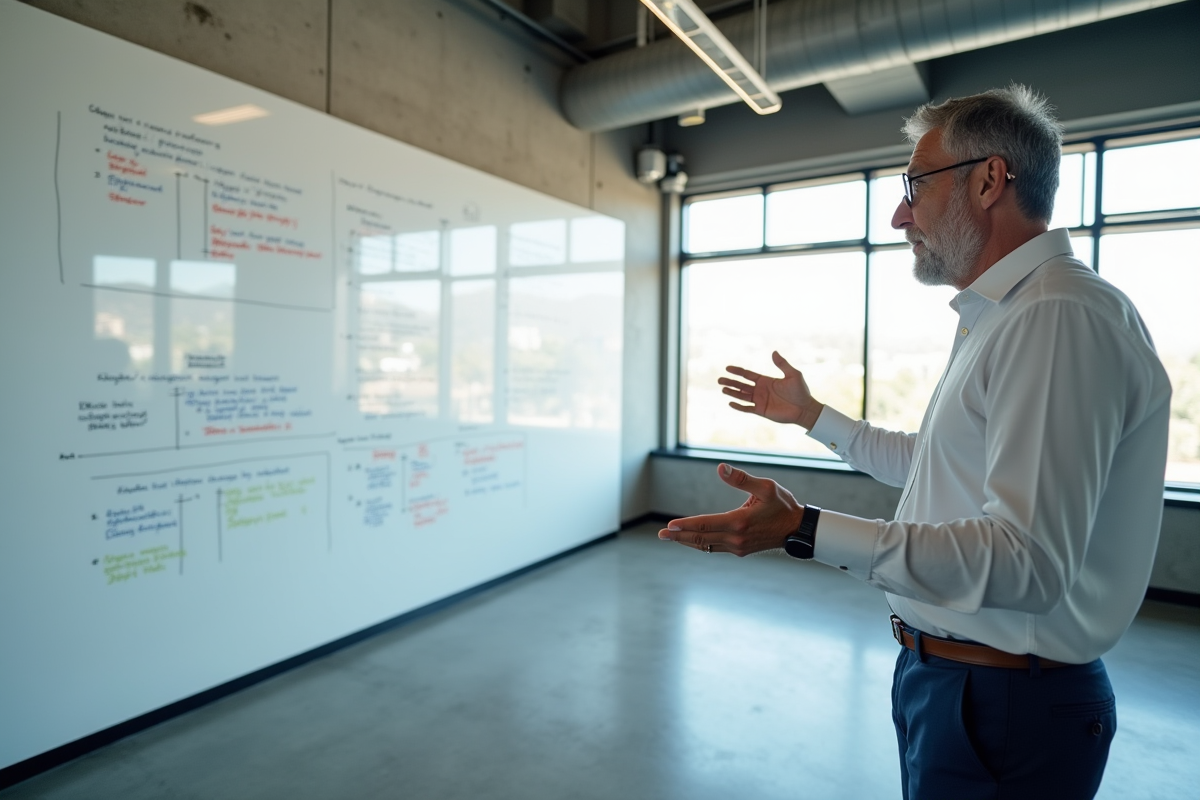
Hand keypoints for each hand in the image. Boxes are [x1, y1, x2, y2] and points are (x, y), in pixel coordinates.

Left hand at [658, 463, 804, 556]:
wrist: (798, 529)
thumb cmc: (782, 505)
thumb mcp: (765, 487)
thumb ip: (741, 479)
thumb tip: (721, 468)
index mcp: (739, 522)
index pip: (705, 525)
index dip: (686, 526)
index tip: (669, 527)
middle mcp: (736, 538)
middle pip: (701, 539)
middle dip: (679, 537)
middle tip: (661, 535)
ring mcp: (738, 547)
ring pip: (706, 546)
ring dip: (687, 542)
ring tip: (671, 538)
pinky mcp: (741, 550)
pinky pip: (715, 548)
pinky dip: (701, 544)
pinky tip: (692, 541)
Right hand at [719, 351, 822, 429]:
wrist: (805, 409)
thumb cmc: (801, 391)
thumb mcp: (793, 374)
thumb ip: (782, 364)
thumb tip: (774, 352)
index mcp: (766, 381)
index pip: (748, 375)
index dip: (737, 371)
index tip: (727, 368)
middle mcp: (760, 390)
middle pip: (741, 385)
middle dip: (731, 382)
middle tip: (719, 380)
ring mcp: (760, 401)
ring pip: (742, 396)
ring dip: (732, 393)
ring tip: (723, 389)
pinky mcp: (761, 411)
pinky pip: (747, 408)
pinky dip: (738, 406)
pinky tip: (730, 403)